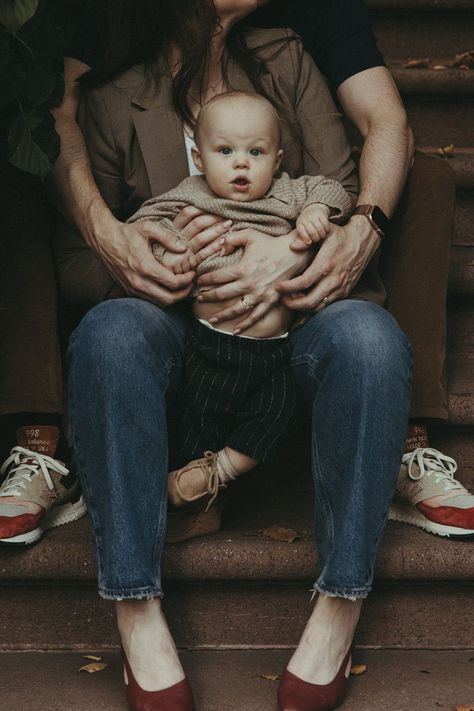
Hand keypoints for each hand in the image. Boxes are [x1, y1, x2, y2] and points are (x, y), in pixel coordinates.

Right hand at [91, 218, 195, 305]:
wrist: (103, 239)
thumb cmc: (126, 233)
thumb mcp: (148, 228)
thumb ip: (168, 237)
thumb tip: (184, 248)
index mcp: (145, 267)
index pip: (173, 283)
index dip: (187, 281)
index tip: (193, 273)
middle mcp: (138, 282)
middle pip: (168, 299)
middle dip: (183, 294)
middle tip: (191, 284)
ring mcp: (133, 288)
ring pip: (159, 303)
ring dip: (174, 297)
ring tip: (182, 286)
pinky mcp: (129, 290)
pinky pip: (150, 299)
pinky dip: (162, 297)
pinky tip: (168, 287)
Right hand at [173, 206, 231, 263]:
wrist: (166, 272)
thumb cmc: (174, 250)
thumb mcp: (176, 235)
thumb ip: (186, 224)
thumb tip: (206, 211)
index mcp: (175, 228)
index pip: (188, 213)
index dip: (201, 208)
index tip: (214, 206)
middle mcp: (179, 239)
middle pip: (197, 224)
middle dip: (213, 218)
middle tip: (226, 215)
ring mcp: (184, 251)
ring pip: (201, 238)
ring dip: (216, 231)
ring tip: (228, 226)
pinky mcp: (190, 263)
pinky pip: (203, 254)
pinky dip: (213, 248)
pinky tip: (223, 242)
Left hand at [197, 228, 311, 332]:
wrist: (293, 254)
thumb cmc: (270, 243)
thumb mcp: (249, 235)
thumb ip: (231, 239)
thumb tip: (219, 248)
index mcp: (242, 268)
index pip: (217, 277)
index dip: (204, 280)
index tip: (198, 281)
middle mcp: (249, 284)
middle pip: (222, 294)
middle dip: (208, 297)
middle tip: (199, 299)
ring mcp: (259, 295)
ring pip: (236, 309)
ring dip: (222, 316)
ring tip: (211, 320)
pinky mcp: (269, 301)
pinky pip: (255, 316)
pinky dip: (245, 325)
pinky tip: (236, 331)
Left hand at [276, 218, 380, 311]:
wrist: (364, 240)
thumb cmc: (341, 235)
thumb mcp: (324, 231)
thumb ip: (307, 239)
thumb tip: (293, 246)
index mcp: (325, 265)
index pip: (303, 283)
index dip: (288, 288)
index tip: (278, 287)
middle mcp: (333, 279)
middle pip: (310, 302)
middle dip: (293, 304)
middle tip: (283, 299)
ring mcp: (340, 287)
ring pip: (318, 307)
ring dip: (303, 307)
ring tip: (293, 300)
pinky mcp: (344, 292)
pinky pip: (326, 305)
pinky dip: (314, 306)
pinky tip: (306, 299)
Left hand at [295, 204, 330, 244]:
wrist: (313, 210)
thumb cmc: (307, 225)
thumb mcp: (302, 232)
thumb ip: (299, 241)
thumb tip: (292, 247)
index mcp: (299, 224)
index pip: (302, 233)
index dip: (306, 239)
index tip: (310, 243)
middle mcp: (305, 219)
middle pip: (312, 232)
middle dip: (316, 239)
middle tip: (317, 240)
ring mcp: (313, 215)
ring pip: (320, 229)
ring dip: (322, 235)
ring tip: (322, 237)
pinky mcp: (321, 214)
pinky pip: (325, 224)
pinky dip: (327, 230)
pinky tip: (326, 231)